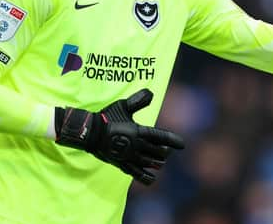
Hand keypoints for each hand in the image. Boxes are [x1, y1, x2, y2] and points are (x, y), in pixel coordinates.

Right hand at [55, 88, 183, 183]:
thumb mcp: (123, 105)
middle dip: (164, 152)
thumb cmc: (108, 117)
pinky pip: (137, 174)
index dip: (173, 140)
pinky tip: (152, 178)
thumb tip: (151, 93)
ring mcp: (130, 156)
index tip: (182, 144)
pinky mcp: (122, 164)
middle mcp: (137, 145)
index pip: (161, 137)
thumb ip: (138, 100)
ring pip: (150, 163)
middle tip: (166, 151)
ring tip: (160, 162)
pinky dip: (146, 177)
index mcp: (139, 131)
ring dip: (157, 163)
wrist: (91, 133)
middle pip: (158, 152)